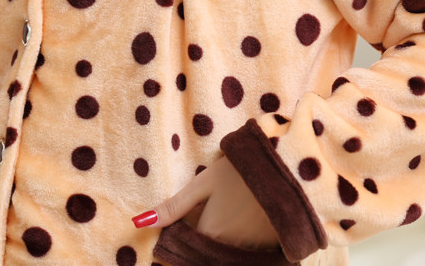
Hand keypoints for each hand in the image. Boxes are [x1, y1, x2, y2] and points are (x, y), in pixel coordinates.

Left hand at [131, 155, 279, 249]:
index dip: (176, 242)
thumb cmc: (238, 173)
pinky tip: (238, 227)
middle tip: (195, 231)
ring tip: (220, 222)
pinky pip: (245, 255)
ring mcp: (251, 250)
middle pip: (204, 255)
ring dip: (215, 247)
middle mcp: (229, 247)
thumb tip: (140, 222)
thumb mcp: (202, 184)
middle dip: (195, 248)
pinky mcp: (268, 248)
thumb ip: (173, 207)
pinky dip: (236, 247)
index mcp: (210, 233)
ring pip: (224, 255)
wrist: (284, 169)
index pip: (186, 247)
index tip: (171, 239)